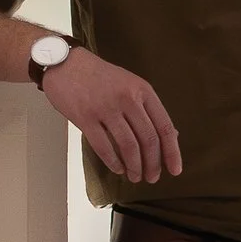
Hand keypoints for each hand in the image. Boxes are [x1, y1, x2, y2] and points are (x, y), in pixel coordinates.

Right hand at [50, 46, 181, 183]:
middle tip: (152, 177)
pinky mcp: (85, 118)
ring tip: (135, 176)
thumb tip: (170, 136)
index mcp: (143, 90)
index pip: (164, 126)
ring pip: (128, 146)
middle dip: (153, 164)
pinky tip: (118, 169)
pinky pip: (104, 147)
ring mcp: (106, 108)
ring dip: (134, 166)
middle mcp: (127, 99)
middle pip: (148, 139)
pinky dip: (113, 162)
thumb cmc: (100, 76)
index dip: (172, 152)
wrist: (65, 63)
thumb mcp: (131, 84)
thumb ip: (147, 108)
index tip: (175, 170)